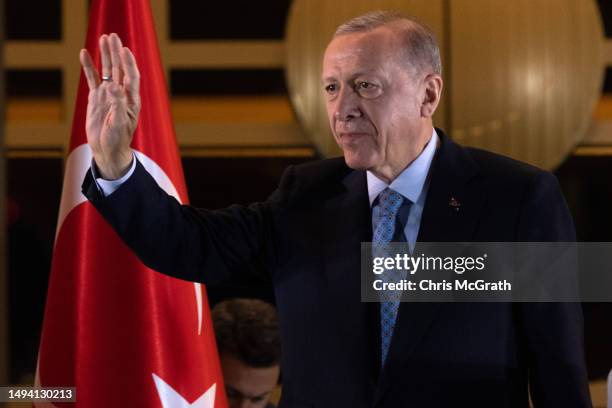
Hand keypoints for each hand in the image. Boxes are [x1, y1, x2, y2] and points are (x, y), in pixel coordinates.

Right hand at [79, 33, 140, 179]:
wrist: (108, 150)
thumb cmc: (117, 139)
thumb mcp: (119, 123)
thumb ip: (117, 104)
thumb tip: (113, 86)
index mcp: (131, 100)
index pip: (132, 76)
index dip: (129, 63)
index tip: (125, 49)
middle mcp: (121, 94)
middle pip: (119, 68)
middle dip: (116, 52)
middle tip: (112, 36)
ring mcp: (108, 95)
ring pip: (106, 70)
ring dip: (105, 55)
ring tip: (102, 38)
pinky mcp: (97, 98)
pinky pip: (92, 79)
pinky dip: (88, 67)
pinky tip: (84, 54)